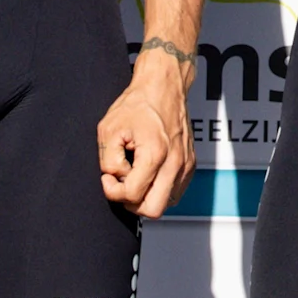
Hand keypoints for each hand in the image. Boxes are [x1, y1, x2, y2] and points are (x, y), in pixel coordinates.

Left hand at [98, 60, 192, 216]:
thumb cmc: (138, 104)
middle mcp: (174, 163)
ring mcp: (185, 165)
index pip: (133, 195)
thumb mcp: (109, 129)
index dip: (113, 191)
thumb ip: (108, 160)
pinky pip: (174, 192)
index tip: (108, 177)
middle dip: (132, 203)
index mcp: (155, 153)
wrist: (164, 87)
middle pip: (153, 210)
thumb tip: (115, 179)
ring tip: (135, 177)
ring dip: (147, 197)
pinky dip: (159, 189)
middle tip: (121, 185)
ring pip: (166, 204)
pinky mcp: (189, 164)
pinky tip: (148, 173)